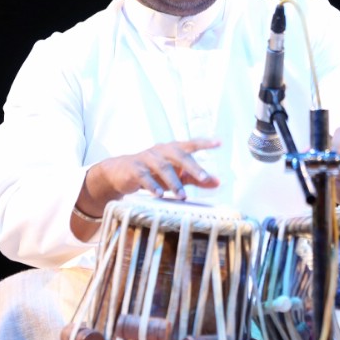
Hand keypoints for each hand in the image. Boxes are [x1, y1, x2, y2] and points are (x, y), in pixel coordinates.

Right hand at [71, 139, 221, 237]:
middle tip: (203, 178)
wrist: (121, 173)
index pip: (190, 144)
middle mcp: (161, 151)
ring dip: (174, 182)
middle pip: (179, 154)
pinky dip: (153, 185)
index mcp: (172, 149)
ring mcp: (147, 159)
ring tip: (182, 196)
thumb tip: (217, 182)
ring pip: (163, 167)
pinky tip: (159, 194)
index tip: (218, 143)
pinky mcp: (134, 169)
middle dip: (192, 166)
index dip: (204, 143)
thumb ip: (196, 178)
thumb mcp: (176, 175)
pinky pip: (144, 176)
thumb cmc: (153, 173)